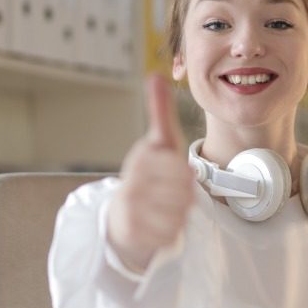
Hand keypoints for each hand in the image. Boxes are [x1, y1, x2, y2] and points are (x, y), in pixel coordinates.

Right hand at [106, 73, 194, 272]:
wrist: (122, 215)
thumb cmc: (149, 173)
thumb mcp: (159, 141)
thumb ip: (160, 111)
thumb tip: (155, 74)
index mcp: (142, 158)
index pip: (182, 170)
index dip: (185, 176)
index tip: (177, 175)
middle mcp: (131, 183)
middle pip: (184, 193)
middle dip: (185, 196)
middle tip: (174, 195)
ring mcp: (129, 209)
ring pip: (179, 214)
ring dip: (180, 214)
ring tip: (167, 208)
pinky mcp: (131, 232)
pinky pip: (170, 233)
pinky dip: (172, 231)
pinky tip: (160, 223)